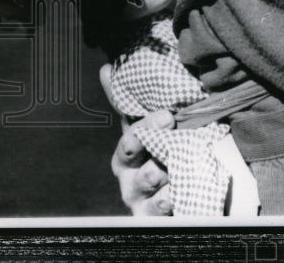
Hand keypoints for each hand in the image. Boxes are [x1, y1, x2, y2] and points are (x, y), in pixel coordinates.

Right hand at [100, 64, 173, 215]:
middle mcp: (130, 175)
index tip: (166, 115)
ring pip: (148, 180)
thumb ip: (128, 102)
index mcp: (127, 152)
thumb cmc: (157, 155)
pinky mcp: (151, 216)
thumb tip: (107, 68)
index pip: (131, 137)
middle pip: (136, 156)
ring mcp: (140, 197)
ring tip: (177, 159)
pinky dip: (168, 199)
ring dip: (163, 168)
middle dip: (152, 142)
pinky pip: (159, 208)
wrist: (172, 195)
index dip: (145, 127)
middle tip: (170, 128)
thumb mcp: (144, 128)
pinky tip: (176, 191)